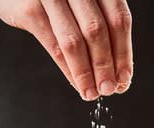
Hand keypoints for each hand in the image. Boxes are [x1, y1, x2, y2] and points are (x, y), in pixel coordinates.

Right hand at [0, 0, 132, 99]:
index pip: (118, 19)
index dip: (123, 52)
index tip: (124, 78)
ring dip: (86, 73)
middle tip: (109, 90)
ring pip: (75, 41)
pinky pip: (54, 46)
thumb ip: (96, 20)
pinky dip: (69, 69)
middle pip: (98, 31)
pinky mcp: (30, 10)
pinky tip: (77, 84)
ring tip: (92, 92)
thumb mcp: (79, 0)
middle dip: (106, 66)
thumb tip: (117, 68)